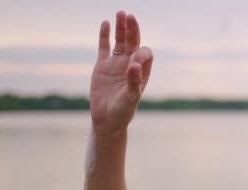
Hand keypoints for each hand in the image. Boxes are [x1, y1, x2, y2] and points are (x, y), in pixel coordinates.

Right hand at [89, 10, 152, 129]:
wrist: (107, 119)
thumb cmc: (124, 110)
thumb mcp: (131, 97)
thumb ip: (134, 81)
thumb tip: (134, 65)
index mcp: (142, 72)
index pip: (145, 55)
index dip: (141, 53)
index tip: (134, 61)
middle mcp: (130, 65)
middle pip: (134, 43)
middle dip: (133, 30)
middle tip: (130, 17)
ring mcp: (116, 63)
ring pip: (120, 41)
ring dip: (121, 28)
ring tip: (121, 13)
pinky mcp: (102, 65)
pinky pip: (104, 46)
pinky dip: (105, 35)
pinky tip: (106, 23)